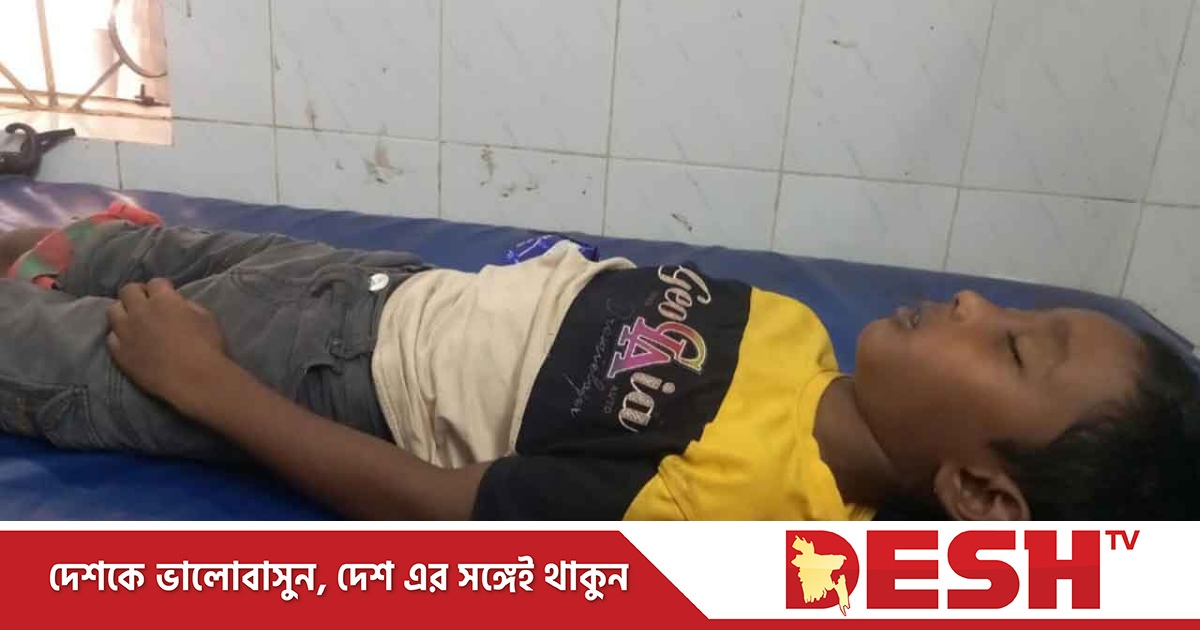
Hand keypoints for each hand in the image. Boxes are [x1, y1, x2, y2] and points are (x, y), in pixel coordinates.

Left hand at [106, 278, 229, 407]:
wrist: (194, 378)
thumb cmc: (207, 347)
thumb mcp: (206, 317)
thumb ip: (187, 305)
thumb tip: (177, 305)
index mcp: (163, 299)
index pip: (155, 282)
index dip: (162, 287)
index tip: (168, 294)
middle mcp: (139, 311)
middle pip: (127, 290)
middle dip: (138, 293)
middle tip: (147, 304)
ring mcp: (126, 332)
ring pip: (113, 311)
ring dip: (124, 312)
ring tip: (134, 321)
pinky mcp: (120, 352)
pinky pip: (110, 337)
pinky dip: (119, 335)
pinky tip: (129, 341)